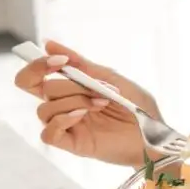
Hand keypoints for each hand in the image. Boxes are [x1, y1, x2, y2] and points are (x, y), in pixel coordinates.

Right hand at [13, 39, 161, 166]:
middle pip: (39, 89)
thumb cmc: (136, 106)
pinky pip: (47, 133)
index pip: (34, 77)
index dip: (37, 66)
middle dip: (69, 84)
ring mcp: (67, 126)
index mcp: (70, 90)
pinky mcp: (72, 144)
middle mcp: (64, 107)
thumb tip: (48, 44)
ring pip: (44, 109)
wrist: (155, 133)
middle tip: (96, 87)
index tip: (61, 60)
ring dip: (74, 100)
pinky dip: (62, 120)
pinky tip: (83, 115)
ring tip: (102, 103)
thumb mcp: (111, 78)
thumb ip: (81, 64)